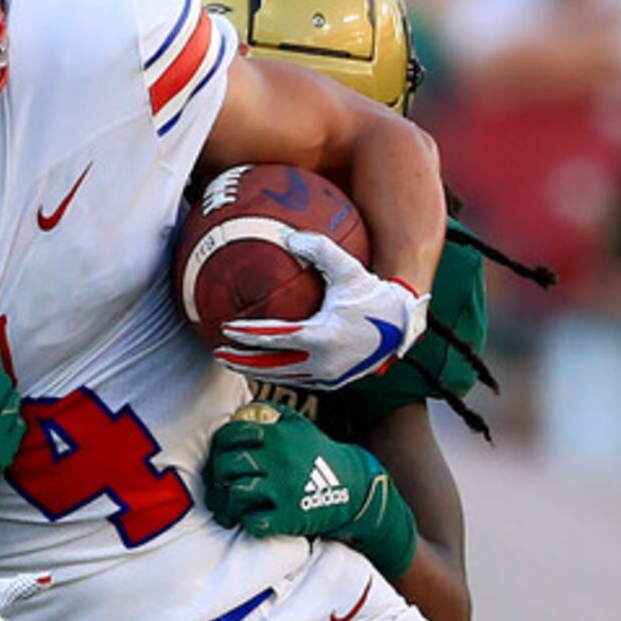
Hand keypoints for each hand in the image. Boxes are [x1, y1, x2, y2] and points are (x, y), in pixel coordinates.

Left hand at [205, 404, 416, 575]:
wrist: (353, 486)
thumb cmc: (318, 454)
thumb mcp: (299, 424)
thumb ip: (269, 414)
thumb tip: (238, 411)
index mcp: (277, 434)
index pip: (230, 435)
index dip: (219, 447)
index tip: (222, 457)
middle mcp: (279, 459)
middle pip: (228, 465)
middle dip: (219, 476)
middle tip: (221, 484)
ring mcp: (283, 488)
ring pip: (236, 493)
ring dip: (230, 501)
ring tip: (231, 505)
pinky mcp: (289, 516)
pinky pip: (253, 521)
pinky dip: (248, 521)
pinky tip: (252, 517)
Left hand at [217, 231, 426, 391]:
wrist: (401, 326)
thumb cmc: (371, 294)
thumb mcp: (349, 269)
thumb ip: (320, 249)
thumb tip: (290, 236)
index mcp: (323, 336)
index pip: (275, 338)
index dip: (248, 335)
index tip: (226, 328)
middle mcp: (324, 362)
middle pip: (271, 367)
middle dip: (242, 361)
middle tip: (219, 352)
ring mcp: (328, 377)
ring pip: (282, 377)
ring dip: (256, 371)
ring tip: (234, 362)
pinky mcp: (333, 384)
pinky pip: (297, 380)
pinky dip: (277, 374)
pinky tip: (262, 365)